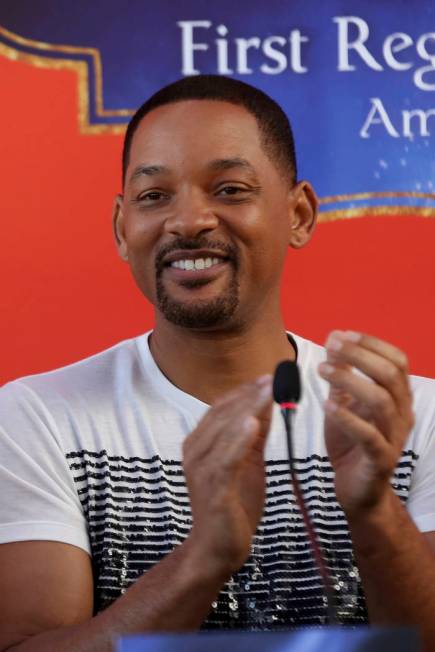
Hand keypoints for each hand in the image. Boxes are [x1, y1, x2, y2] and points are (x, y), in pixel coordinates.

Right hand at [183, 376, 272, 578]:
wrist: (218, 549)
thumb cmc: (232, 504)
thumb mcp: (247, 462)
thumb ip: (254, 434)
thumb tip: (266, 402)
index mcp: (200, 443)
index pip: (221, 407)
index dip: (245, 390)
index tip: (268, 375)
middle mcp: (194, 452)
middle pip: (222, 414)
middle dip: (249, 394)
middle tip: (273, 377)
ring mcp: (201, 470)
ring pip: (224, 432)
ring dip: (247, 408)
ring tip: (268, 391)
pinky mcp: (213, 489)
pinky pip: (226, 460)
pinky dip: (238, 440)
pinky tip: (253, 423)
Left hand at [318, 330, 413, 516]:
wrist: (356, 490)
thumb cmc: (351, 443)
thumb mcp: (343, 403)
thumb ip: (341, 375)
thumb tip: (333, 338)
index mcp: (398, 397)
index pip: (397, 361)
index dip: (372, 344)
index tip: (342, 334)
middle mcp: (402, 414)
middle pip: (391, 375)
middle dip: (360, 355)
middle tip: (331, 346)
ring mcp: (394, 437)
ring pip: (382, 401)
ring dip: (351, 380)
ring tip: (323, 370)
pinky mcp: (381, 460)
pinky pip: (369, 436)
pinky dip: (348, 418)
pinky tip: (328, 404)